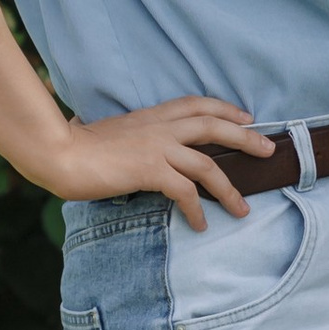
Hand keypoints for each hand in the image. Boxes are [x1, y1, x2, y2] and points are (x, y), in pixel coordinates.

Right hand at [43, 97, 274, 226]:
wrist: (60, 152)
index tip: (245, 116)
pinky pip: (185, 192)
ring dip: (229, 188)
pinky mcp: (151, 170)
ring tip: (243, 208)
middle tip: (268, 149)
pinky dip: (197, 211)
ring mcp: (157, 148)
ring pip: (207, 164)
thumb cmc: (75, 146)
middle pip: (214, 126)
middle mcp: (160, 128)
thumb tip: (126, 147)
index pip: (196, 104)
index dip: (224, 108)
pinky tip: (200, 225)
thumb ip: (127, 136)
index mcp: (151, 115)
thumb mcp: (108, 132)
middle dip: (245, 137)